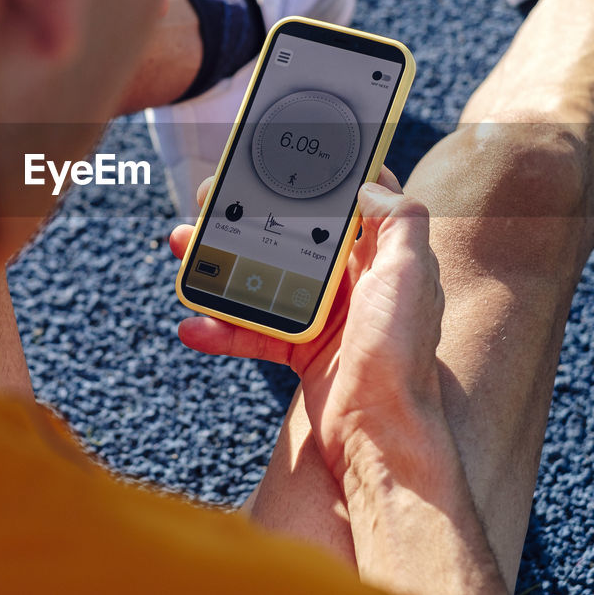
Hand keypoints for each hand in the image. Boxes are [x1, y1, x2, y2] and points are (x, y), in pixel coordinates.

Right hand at [169, 169, 446, 481]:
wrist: (380, 436)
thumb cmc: (400, 355)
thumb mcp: (411, 276)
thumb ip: (400, 221)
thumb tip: (371, 184)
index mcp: (382, 257)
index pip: (350, 203)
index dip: (317, 180)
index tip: (279, 159)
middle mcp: (355, 283)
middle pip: (293, 236)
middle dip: (249, 216)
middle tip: (210, 199)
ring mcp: (324, 317)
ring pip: (263, 278)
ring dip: (220, 265)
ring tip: (182, 249)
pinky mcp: (299, 352)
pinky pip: (253, 331)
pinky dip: (222, 328)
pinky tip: (193, 325)